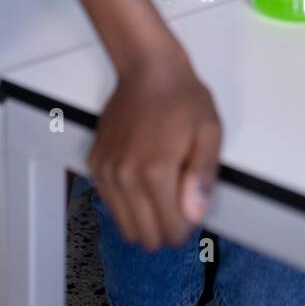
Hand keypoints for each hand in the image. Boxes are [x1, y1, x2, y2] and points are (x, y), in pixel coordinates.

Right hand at [89, 45, 220, 250]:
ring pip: (125, 226)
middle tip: (178, 203)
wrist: (148, 68)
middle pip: (145, 237)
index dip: (186, 227)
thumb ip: (202, 177)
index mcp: (155, 171)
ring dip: (145, 220)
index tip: (191, 207)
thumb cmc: (182, 98)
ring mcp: (106, 171)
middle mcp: (125, 176)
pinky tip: (142, 181)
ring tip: (161, 193)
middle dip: (166, 229)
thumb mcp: (209, 132)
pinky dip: (127, 204)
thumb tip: (193, 215)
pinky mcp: (95, 164)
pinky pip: (111, 205)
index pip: (170, 231)